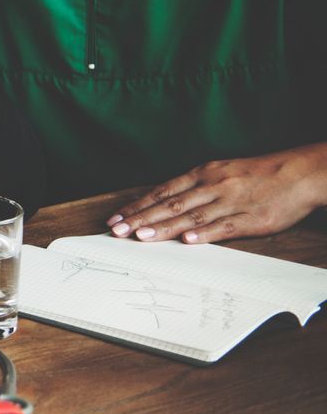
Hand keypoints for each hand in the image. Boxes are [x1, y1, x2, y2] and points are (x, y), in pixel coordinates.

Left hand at [109, 143, 326, 243]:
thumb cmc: (257, 174)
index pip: (162, 191)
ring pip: (192, 216)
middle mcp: (213, 186)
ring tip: (142, 235)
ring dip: (165, 227)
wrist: (300, 172)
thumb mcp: (221, 172)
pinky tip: (188, 241)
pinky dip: (205, 234)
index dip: (137, 205)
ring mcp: (231, 202)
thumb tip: (164, 204)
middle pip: (171, 204)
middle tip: (117, 231)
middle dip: (141, 218)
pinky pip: (225, 227)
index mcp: (203, 174)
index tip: (115, 218)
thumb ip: (195, 187)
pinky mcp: (251, 218)